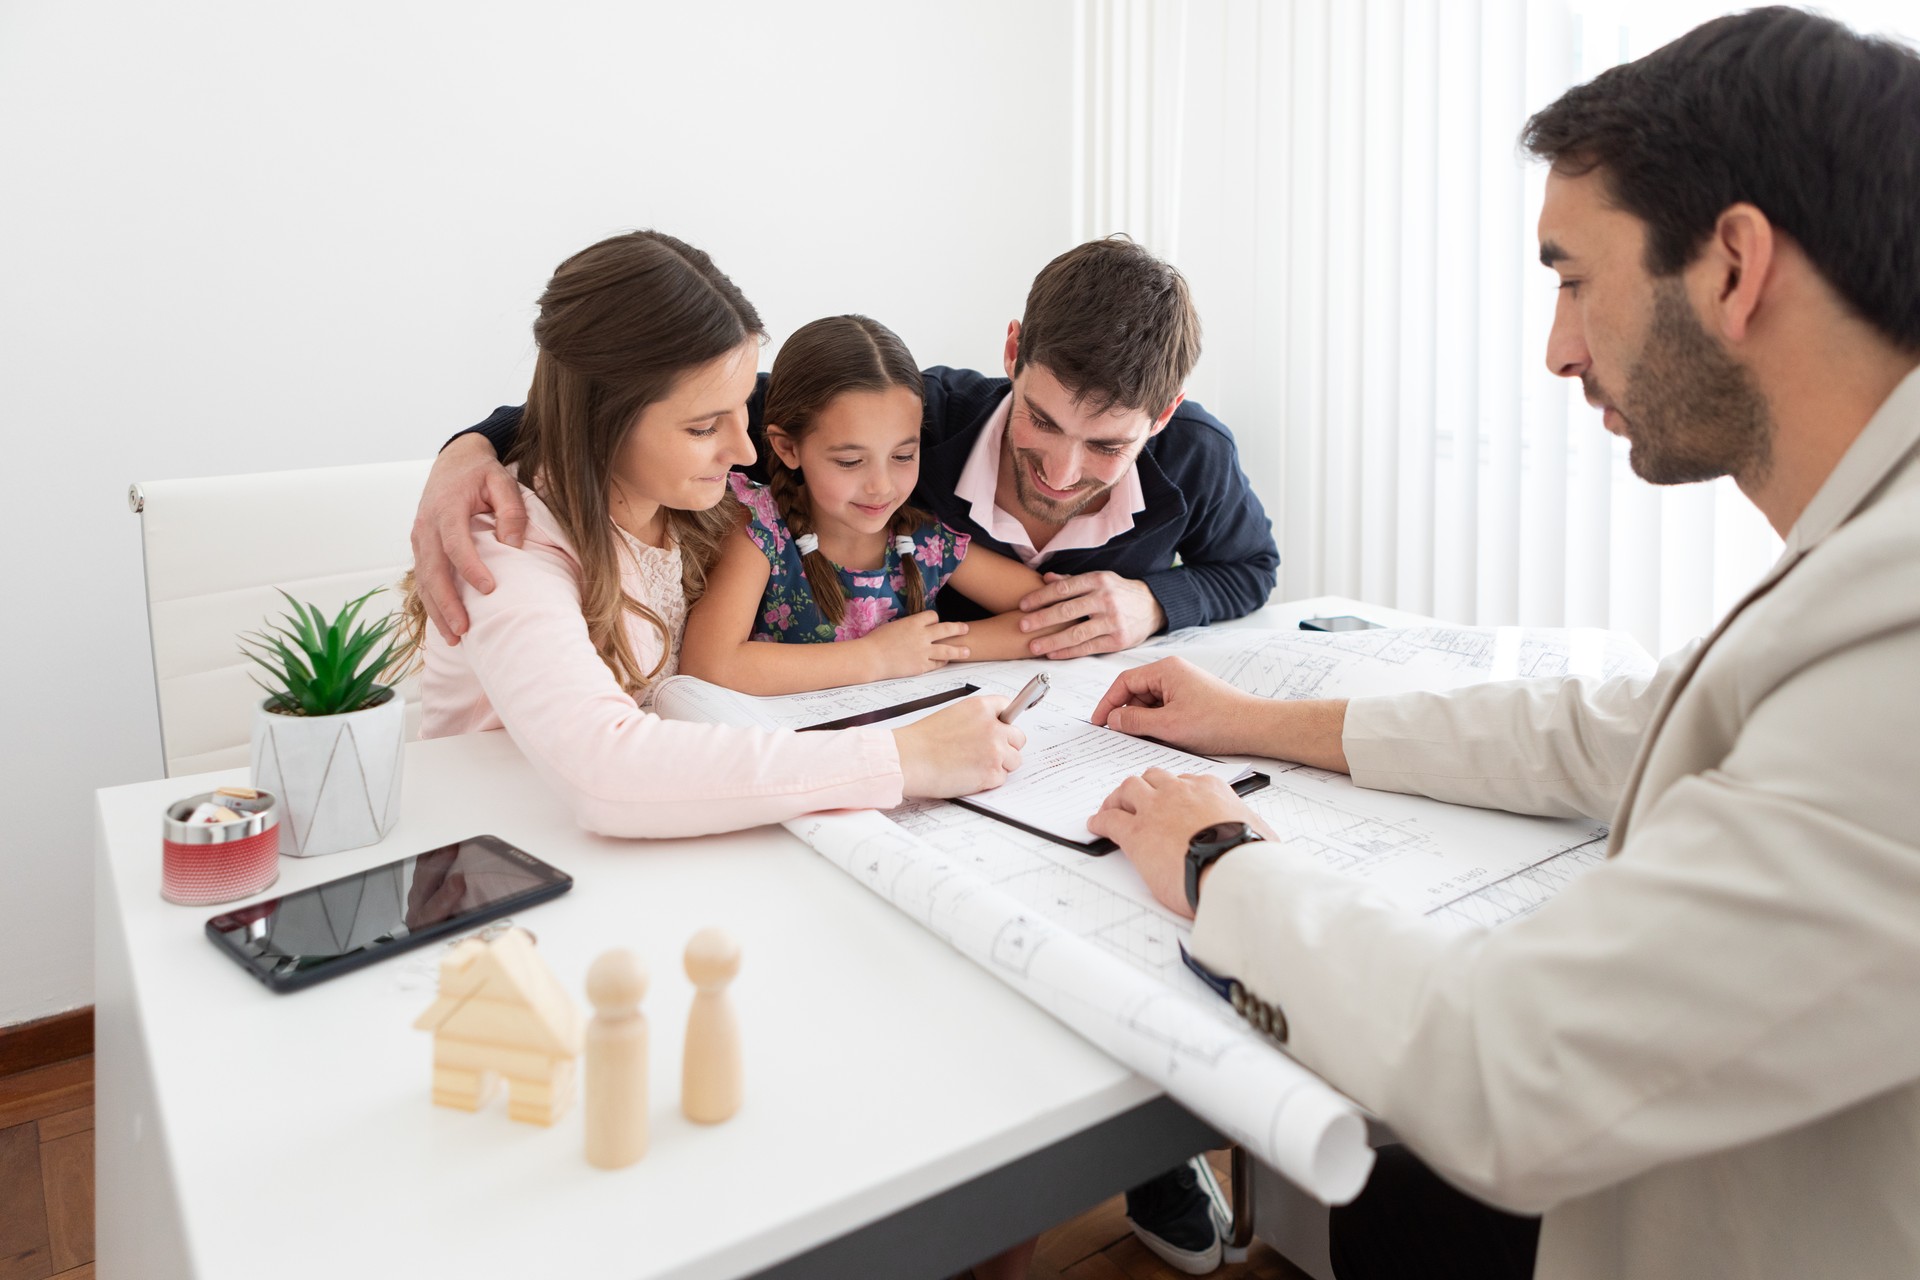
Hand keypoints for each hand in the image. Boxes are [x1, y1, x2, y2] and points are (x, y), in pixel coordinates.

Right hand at [411, 434, 528, 644]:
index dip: (470, 568)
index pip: (455, 543)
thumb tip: (512, 543)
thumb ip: (510, 509)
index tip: (489, 590)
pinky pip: (423, 579)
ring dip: (436, 610)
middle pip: (433, 569)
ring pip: (423, 580)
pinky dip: (432, 603)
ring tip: (454, 638)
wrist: (453, 461)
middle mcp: (427, 525)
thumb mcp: (502, 481)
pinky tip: (445, 624)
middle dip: (446, 602)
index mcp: (447, 508)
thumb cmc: (481, 473)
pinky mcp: (420, 547)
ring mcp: (420, 538)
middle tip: (463, 630)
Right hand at [862, 610, 970, 678]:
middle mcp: (922, 635)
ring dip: (959, 650)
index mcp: (913, 622)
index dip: (935, 619)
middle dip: (958, 629)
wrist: (871, 658)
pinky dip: (942, 662)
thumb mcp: (893, 626)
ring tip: (967, 651)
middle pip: (947, 629)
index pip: (933, 616)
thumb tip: (913, 629)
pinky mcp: (921, 666)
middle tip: (965, 629)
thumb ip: (907, 627)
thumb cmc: (876, 641)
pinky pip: (937, 664)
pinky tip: (945, 662)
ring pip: (948, 650)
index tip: (935, 623)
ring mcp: (923, 652)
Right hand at [894, 696, 1025, 797]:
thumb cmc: (922, 740)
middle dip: (1007, 746)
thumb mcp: (953, 715)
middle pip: (1018, 737)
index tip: (1002, 728)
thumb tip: (994, 726)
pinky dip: (989, 780)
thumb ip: (977, 718)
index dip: (1004, 721)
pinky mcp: (993, 773)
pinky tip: (970, 775)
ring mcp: (996, 750)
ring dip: (1000, 765)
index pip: (1009, 707)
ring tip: (975, 765)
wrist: (910, 759)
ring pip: (1014, 760)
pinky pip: (1002, 778)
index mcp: (981, 707)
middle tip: (986, 753)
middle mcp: (993, 726)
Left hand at [1018, 571, 1165, 658]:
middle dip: (1042, 619)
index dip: (1041, 597)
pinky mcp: (1118, 640)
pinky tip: (1054, 654)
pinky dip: (1069, 652)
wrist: (1153, 606)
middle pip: (1067, 610)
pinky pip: (1088, 648)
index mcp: (1098, 581)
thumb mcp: (1100, 579)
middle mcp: (1105, 599)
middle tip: (1022, 626)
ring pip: (1077, 633)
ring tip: (1034, 647)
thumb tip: (1046, 578)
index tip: (1023, 605)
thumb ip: (1073, 581)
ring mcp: (1112, 621)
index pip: (1063, 588)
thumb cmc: (1120, 592)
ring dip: (1052, 641)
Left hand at [1087, 769, 1272, 918]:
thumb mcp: (1258, 832)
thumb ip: (1248, 827)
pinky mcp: (1137, 833)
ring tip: (1112, 807)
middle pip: (1153, 778)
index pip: (1186, 780)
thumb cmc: (1248, 857)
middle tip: (1135, 799)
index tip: (1171, 799)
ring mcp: (1155, 809)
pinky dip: (1101, 820)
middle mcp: (1180, 792)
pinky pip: (1111, 820)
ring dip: (1118, 797)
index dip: (1174, 790)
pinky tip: (1096, 825)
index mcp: (1210, 789)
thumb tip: (1257, 837)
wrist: (1232, 871)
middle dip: (1143, 787)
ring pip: (1128, 789)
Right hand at [1091, 656, 1262, 754]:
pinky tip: (1162, 739)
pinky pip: (1166, 710)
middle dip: (1126, 714)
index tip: (1098, 722)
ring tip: (1146, 740)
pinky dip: (1159, 724)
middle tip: (1120, 736)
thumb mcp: (1168, 725)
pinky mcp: (1193, 700)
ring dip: (1144, 721)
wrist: (1254, 728)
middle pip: (1136, 692)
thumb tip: (1113, 718)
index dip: (1107, 702)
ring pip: (1151, 703)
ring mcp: (1184, 686)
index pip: (1124, 682)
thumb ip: (1134, 720)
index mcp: (1166, 670)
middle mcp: (1174, 673)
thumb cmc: (1218, 721)